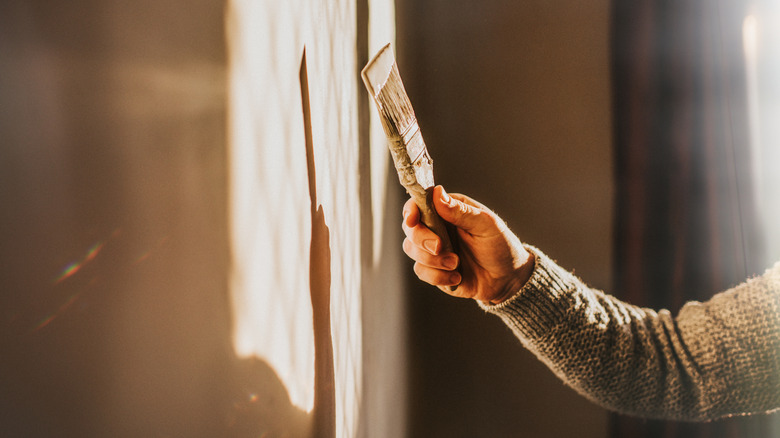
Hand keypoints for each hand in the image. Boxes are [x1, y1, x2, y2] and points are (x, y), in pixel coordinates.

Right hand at [402, 185, 534, 303]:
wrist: (507, 279)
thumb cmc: (501, 246)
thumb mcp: (486, 225)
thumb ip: (460, 211)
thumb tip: (437, 193)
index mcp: (448, 210)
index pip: (419, 203)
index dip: (411, 210)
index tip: (412, 220)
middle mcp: (437, 227)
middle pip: (410, 228)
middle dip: (421, 239)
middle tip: (440, 247)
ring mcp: (433, 249)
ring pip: (411, 250)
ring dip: (432, 260)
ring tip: (456, 264)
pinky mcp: (433, 269)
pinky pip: (421, 271)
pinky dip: (438, 276)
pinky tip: (457, 276)